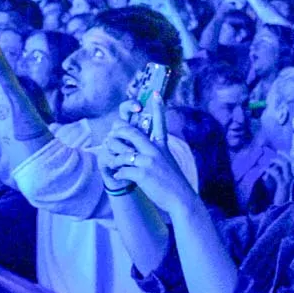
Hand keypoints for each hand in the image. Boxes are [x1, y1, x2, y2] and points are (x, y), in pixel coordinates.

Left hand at [105, 99, 197, 213]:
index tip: (156, 93)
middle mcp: (155, 150)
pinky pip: (121, 170)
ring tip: (112, 164)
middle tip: (112, 135)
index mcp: (162, 145)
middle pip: (131, 133)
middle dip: (118, 133)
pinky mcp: (142, 174)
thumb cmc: (173, 182)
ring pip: (121, 153)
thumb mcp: (168, 161)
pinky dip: (118, 174)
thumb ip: (156, 152)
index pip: (160, 122)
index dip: (158, 107)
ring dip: (114, 159)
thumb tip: (142, 148)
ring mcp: (148, 161)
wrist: (181, 199)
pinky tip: (120, 177)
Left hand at [262, 152, 293, 205]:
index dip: (288, 156)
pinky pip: (277, 174)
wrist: (282, 208)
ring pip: (285, 165)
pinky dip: (270, 170)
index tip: (281, 152)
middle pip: (291, 162)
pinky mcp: (283, 185)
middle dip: (284, 155)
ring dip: (277, 160)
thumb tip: (272, 166)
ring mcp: (290, 181)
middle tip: (277, 151)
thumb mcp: (279, 184)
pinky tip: (264, 170)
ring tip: (269, 160)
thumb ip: (278, 175)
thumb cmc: (280, 197)